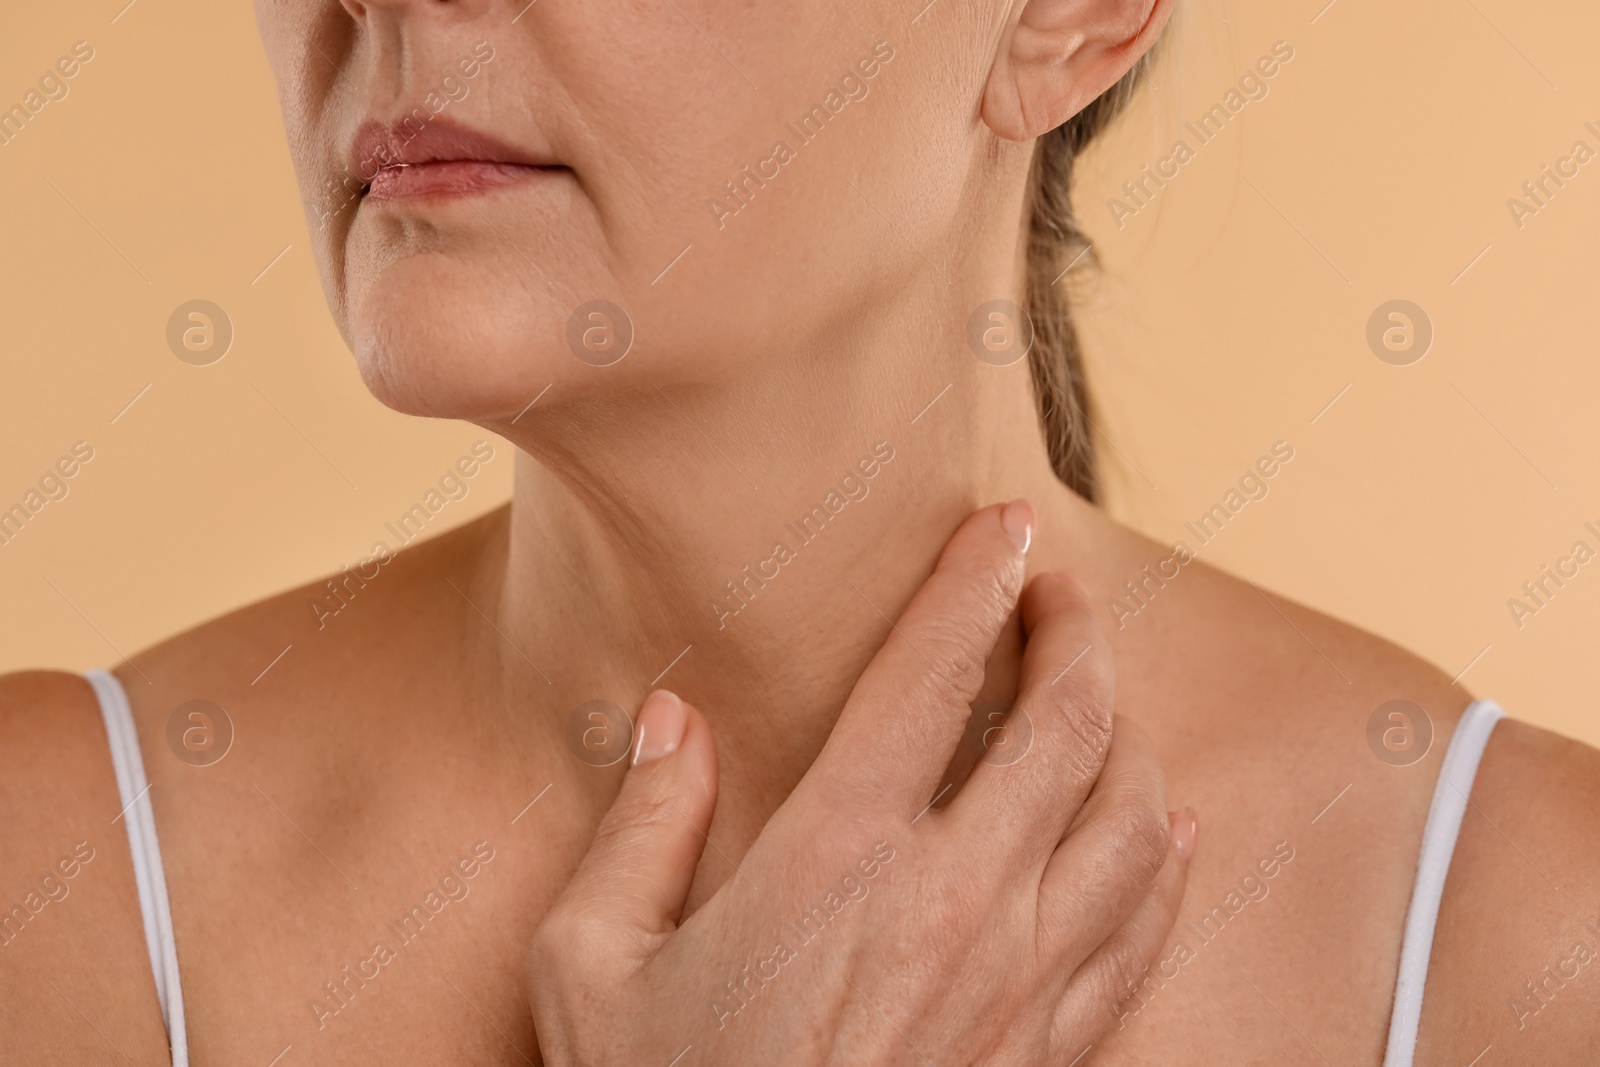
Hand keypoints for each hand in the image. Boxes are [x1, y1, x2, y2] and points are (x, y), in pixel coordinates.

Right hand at [527, 501, 1194, 1064]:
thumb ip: (638, 826)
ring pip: (1131, 814)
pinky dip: (1165, 855)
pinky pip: (1146, 925)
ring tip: (1099, 694)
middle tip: (1057, 590)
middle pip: (1064, 723)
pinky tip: (1163, 823)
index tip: (1002, 524)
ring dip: (1127, 731)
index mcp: (835, 858)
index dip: (974, 582)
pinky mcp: (1054, 1053)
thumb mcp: (591, 970)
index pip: (931, 676)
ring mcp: (1021, 981)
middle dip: (1075, 631)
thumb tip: (672, 719)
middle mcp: (953, 901)